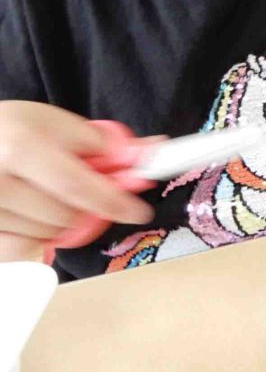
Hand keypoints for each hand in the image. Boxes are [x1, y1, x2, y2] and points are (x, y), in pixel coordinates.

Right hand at [0, 102, 154, 261]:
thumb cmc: (9, 129)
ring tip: (43, 194)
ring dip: (58, 221)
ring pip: (46, 235)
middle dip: (84, 206)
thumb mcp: (53, 122)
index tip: (138, 211)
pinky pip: (20, 249)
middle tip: (79, 189)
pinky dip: (33, 239)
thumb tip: (146, 154)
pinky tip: (30, 217)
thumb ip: (100, 141)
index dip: (112, 201)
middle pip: (65, 215)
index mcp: (20, 147)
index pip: (76, 186)